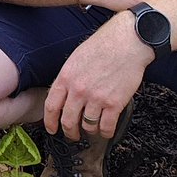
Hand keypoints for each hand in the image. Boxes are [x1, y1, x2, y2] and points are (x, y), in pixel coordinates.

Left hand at [44, 12, 149, 140]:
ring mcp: (96, 98)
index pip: (51, 106)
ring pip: (87, 126)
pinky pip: (106, 127)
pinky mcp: (114, 104)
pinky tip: (106, 130)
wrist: (127, 42)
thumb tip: (64, 95)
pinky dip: (105, 132)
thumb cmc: (104, 45)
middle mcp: (79, 90)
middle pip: (68, 121)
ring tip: (92, 129)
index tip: (52, 128)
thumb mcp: (76, 58)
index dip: (50, 121)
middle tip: (73, 135)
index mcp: (66, 77)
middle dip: (70, 132)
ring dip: (89, 131)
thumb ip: (68, 78)